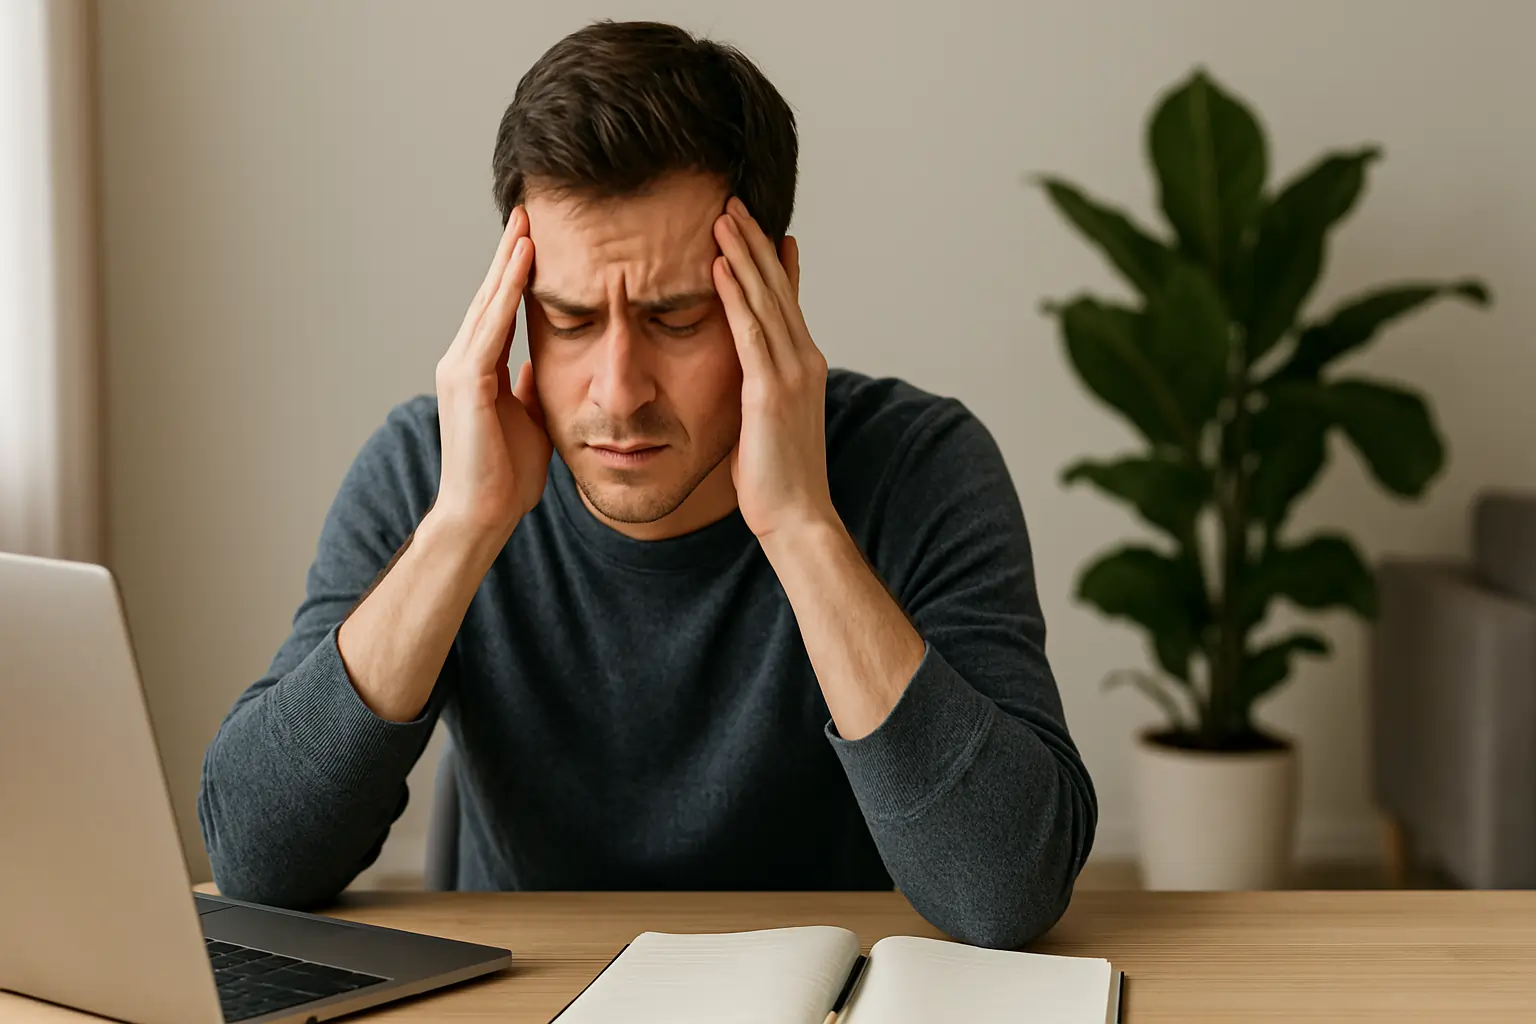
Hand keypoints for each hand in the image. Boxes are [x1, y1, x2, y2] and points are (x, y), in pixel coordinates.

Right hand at [431, 206, 550, 544]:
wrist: (483, 514)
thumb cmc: (506, 476)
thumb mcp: (530, 418)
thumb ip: (530, 387)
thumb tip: (541, 364)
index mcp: (478, 370)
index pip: (500, 310)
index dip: (517, 275)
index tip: (535, 239)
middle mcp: (462, 361)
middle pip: (491, 295)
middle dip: (510, 254)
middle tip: (528, 211)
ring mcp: (459, 368)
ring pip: (489, 302)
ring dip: (509, 260)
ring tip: (527, 222)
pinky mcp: (467, 380)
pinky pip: (492, 325)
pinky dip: (509, 290)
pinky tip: (526, 261)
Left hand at [712, 197, 835, 541]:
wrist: (799, 516)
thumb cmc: (778, 479)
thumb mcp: (768, 422)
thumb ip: (761, 390)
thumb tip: (747, 378)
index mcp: (804, 366)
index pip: (786, 301)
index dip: (772, 261)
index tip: (758, 228)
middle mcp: (804, 360)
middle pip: (777, 287)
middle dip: (754, 242)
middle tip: (733, 202)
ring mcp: (792, 372)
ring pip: (765, 299)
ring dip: (742, 254)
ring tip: (723, 216)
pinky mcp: (771, 390)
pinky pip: (749, 330)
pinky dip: (734, 294)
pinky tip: (718, 265)